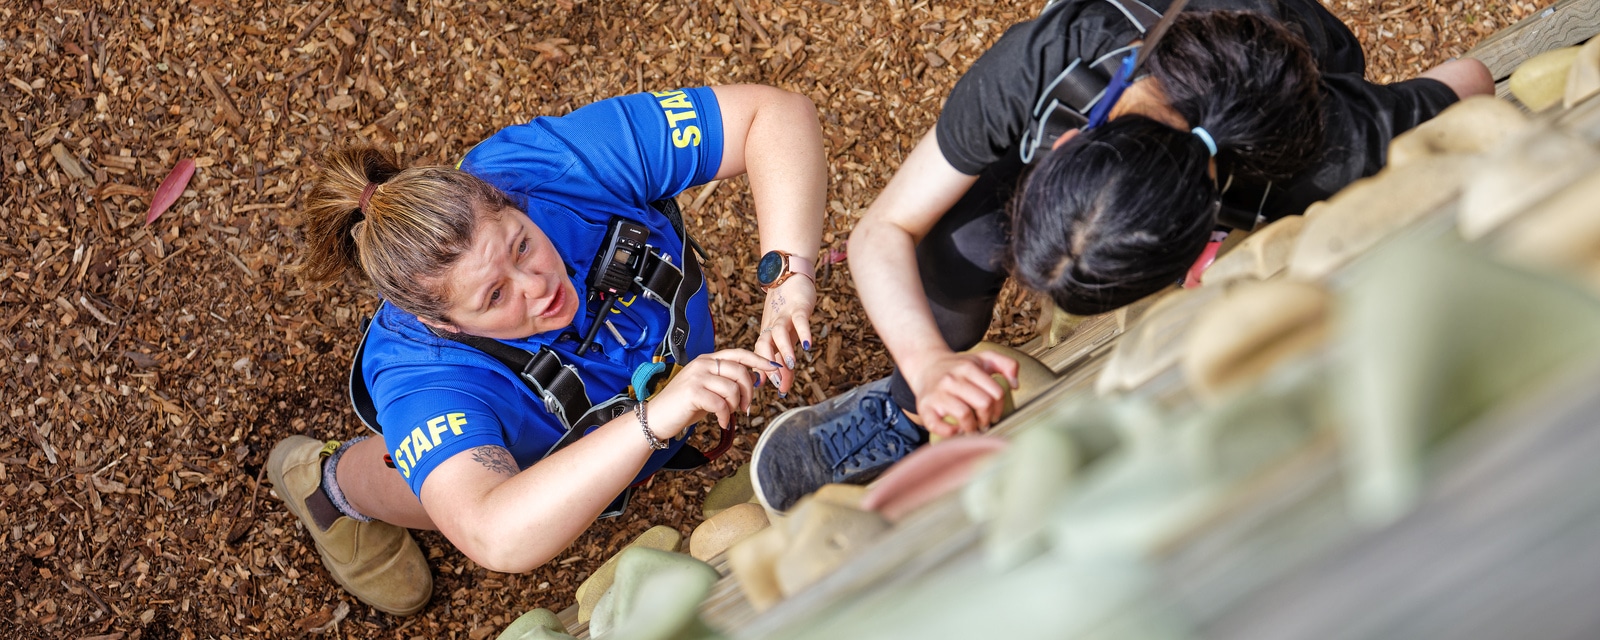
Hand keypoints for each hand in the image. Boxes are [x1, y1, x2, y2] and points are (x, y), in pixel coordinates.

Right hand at [647, 350, 781, 435]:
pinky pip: (721, 404)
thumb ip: (727, 382)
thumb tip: (754, 381)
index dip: (759, 360)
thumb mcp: (709, 388)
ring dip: (735, 405)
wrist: (657, 417)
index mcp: (708, 360)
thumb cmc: (685, 405)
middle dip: (749, 391)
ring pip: (732, 388)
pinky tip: (721, 422)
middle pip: (740, 371)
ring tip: (729, 414)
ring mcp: (697, 376)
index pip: (739, 353)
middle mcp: (703, 363)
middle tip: (745, 407)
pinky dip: (725, 416)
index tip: (774, 368)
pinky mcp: (693, 392)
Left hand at [752, 275, 815, 394]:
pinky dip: (803, 332)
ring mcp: (784, 315)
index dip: (764, 374)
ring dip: (784, 350)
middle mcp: (771, 326)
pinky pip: (800, 320)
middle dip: (770, 366)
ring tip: (791, 365)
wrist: (788, 274)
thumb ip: (783, 357)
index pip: (761, 357)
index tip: (768, 391)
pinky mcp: (798, 306)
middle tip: (779, 384)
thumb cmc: (785, 308)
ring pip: (779, 333)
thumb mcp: (784, 334)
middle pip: (765, 346)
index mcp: (766, 334)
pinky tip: (808, 345)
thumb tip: (781, 384)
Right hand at [909, 350, 1019, 436]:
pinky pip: (938, 425)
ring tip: (972, 429)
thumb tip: (1015, 385)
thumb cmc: (958, 367)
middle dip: (988, 418)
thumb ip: (1006, 364)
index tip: (995, 415)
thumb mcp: (982, 359)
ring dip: (972, 427)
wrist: (926, 365)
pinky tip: (956, 430)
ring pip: (964, 414)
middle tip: (984, 423)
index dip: (1000, 408)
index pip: (996, 392)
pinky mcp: (924, 407)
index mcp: (968, 367)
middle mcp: (952, 378)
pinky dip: (950, 432)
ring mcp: (937, 393)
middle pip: (983, 404)